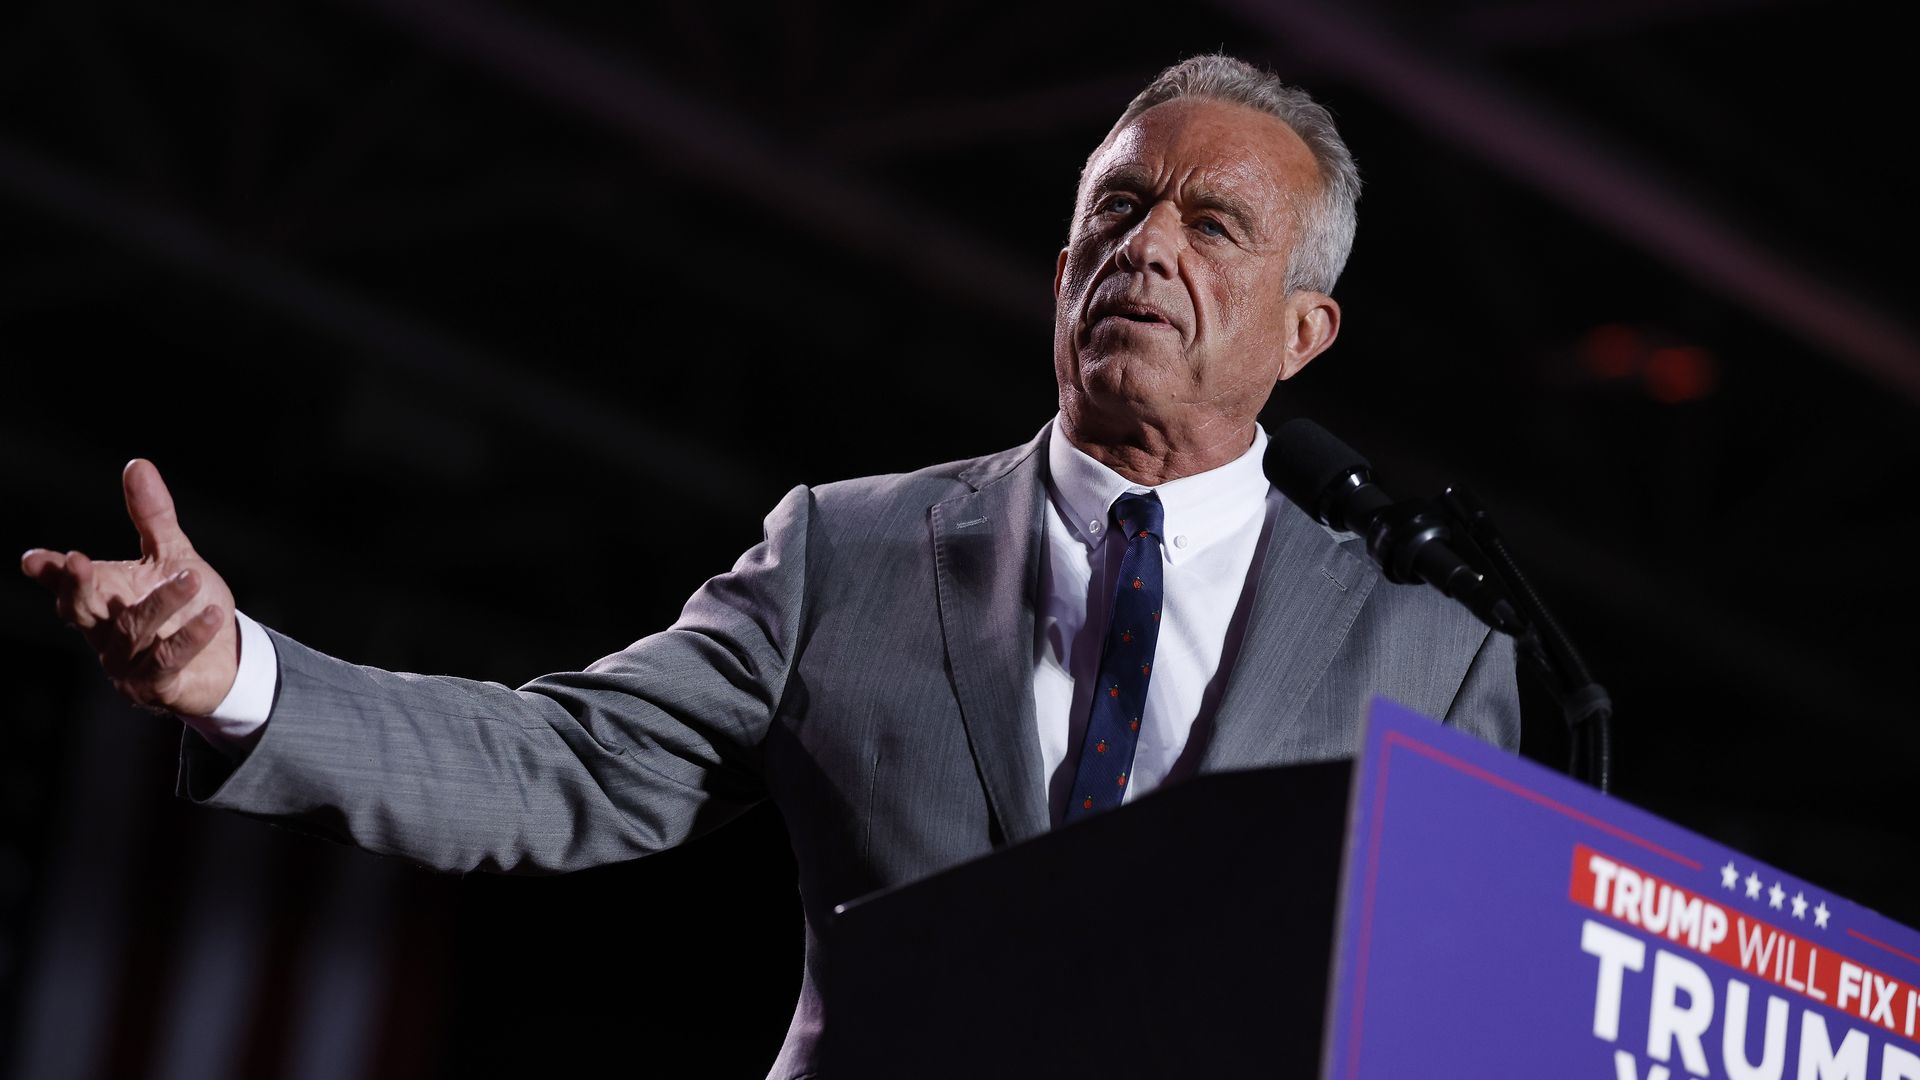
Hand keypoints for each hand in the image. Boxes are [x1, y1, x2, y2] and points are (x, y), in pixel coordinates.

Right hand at [21, 460, 239, 716]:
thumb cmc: (189, 605)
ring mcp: (126, 663)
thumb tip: (137, 464)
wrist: (228, 658)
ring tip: (191, 578)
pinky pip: (168, 660)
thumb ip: (152, 516)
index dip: (51, 572)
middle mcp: (104, 632)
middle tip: (77, 561)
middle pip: (79, 610)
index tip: (36, 559)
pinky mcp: (156, 686)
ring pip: (132, 630)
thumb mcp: (172, 556)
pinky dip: (189, 637)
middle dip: (76, 586)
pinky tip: (212, 615)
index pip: (67, 585)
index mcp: (102, 599)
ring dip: (161, 603)